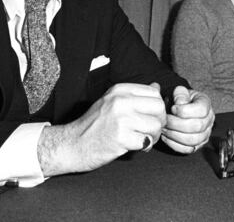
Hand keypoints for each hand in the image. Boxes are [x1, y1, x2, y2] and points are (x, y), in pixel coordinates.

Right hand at [37, 83, 165, 175]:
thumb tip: (156, 87)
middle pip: (159, 107)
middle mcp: (120, 101)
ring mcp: (120, 119)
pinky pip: (147, 141)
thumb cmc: (94, 124)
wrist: (73, 144)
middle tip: (151, 130)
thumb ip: (134, 95)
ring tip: (144, 139)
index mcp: (119, 90)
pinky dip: (145, 146)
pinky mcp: (121, 138)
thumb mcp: (112, 101)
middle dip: (160, 121)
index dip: (157, 107)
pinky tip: (136, 146)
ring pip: (156, 125)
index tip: (151, 116)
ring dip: (154, 136)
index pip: (154, 93)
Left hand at [160, 86, 214, 153]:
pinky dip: (174, 144)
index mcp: (206, 104)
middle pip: (197, 127)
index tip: (173, 108)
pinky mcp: (198, 145)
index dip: (185, 111)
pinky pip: (187, 149)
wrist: (180, 108)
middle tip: (165, 120)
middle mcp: (209, 120)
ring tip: (164, 128)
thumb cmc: (180, 100)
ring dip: (174, 135)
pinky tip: (166, 137)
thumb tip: (180, 103)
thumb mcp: (180, 91)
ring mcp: (205, 134)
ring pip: (192, 140)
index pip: (201, 110)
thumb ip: (180, 94)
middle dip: (177, 124)